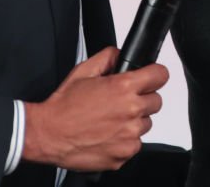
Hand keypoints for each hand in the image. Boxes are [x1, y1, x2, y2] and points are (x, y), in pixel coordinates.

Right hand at [22, 46, 168, 170]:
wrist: (49, 134)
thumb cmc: (64, 106)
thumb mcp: (82, 71)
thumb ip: (106, 58)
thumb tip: (119, 55)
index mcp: (123, 88)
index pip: (160, 75)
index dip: (155, 74)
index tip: (151, 76)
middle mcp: (130, 112)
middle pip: (156, 101)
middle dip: (142, 98)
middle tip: (122, 101)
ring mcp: (129, 136)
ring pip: (145, 124)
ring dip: (133, 121)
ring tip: (109, 120)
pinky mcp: (124, 154)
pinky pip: (134, 144)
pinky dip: (124, 140)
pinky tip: (106, 134)